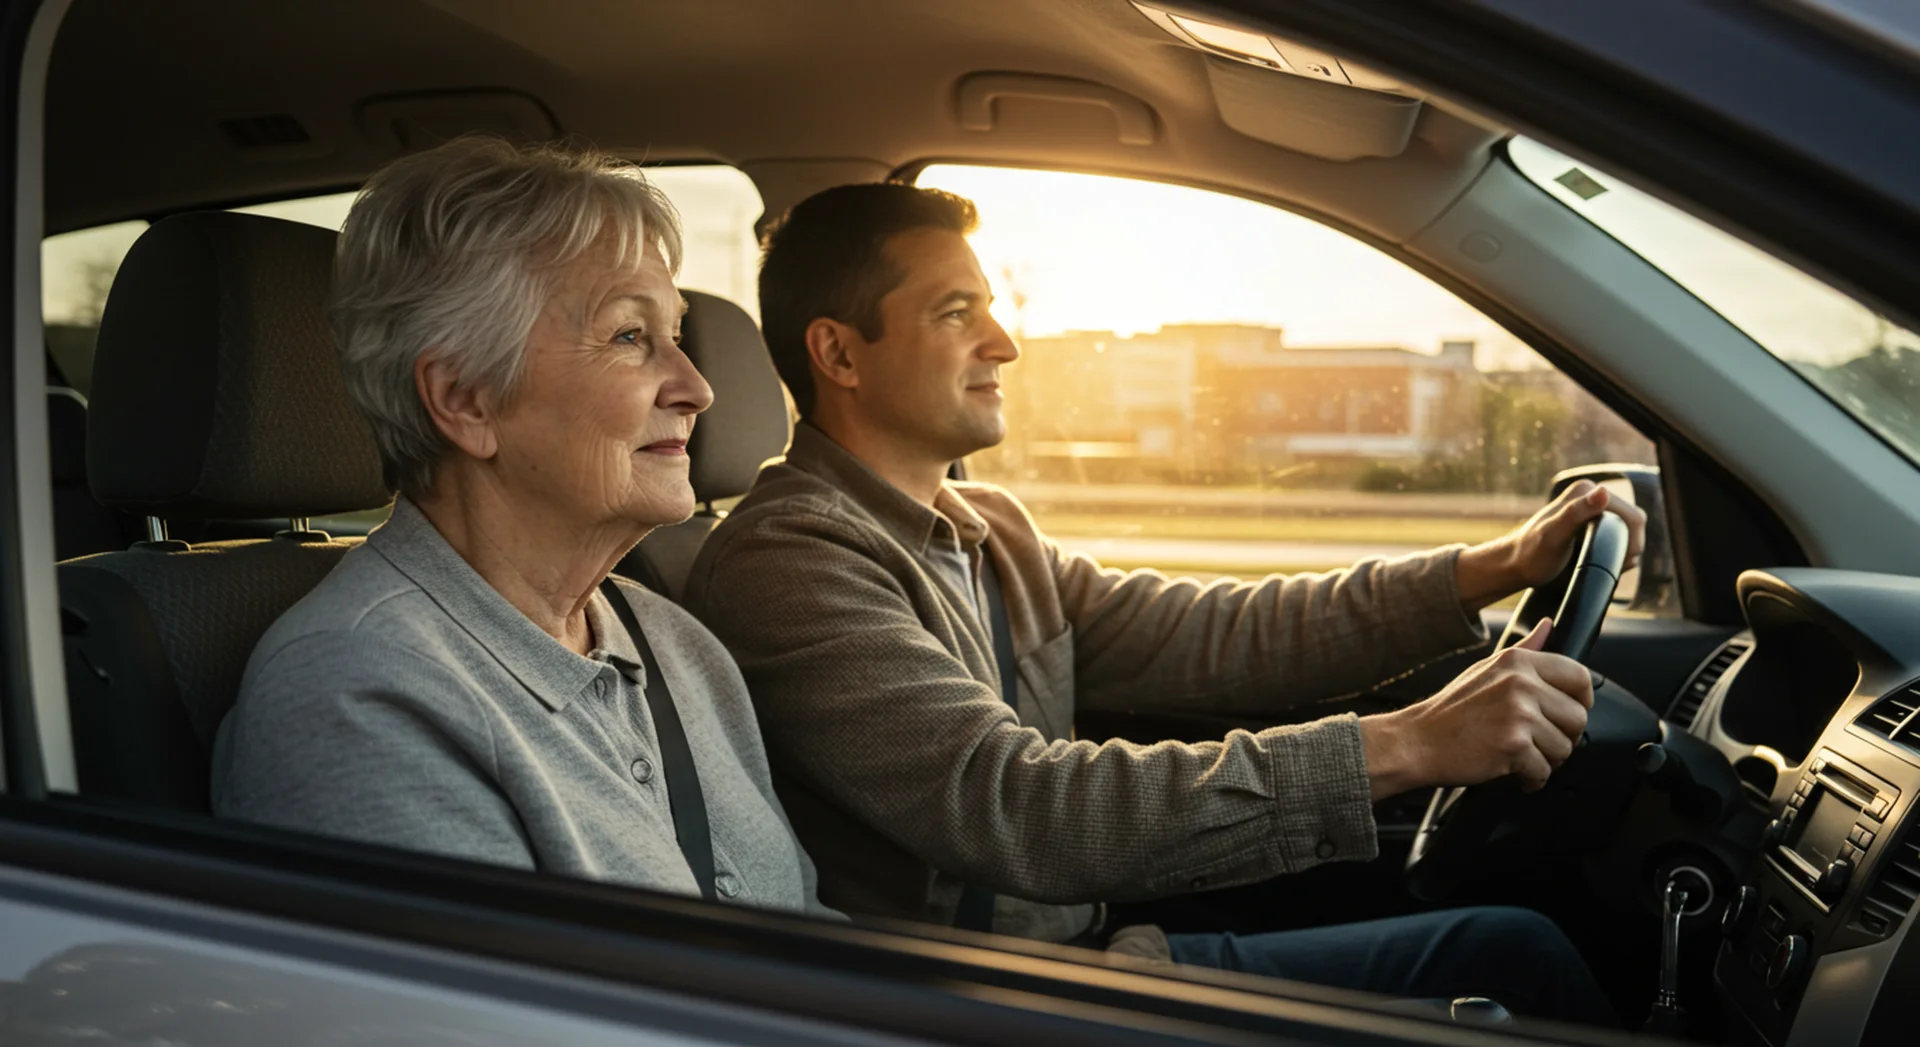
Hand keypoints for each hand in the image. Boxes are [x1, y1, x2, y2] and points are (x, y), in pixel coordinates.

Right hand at [1359, 618, 1591, 799]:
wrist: (1416, 741)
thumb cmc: (1451, 710)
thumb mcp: (1486, 669)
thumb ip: (1525, 649)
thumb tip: (1549, 625)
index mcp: (1518, 661)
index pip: (1579, 676)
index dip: (1581, 701)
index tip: (1567, 714)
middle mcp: (1521, 683)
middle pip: (1578, 718)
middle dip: (1561, 737)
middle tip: (1535, 743)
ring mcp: (1518, 713)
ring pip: (1565, 748)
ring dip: (1546, 761)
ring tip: (1518, 755)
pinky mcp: (1514, 745)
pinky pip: (1544, 771)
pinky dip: (1530, 780)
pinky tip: (1512, 771)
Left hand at [1455, 480, 1647, 611]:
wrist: (1515, 564)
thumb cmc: (1532, 554)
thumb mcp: (1554, 535)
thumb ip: (1577, 512)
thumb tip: (1603, 491)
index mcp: (1585, 491)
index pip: (1631, 515)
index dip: (1633, 541)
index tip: (1620, 562)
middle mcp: (1590, 494)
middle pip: (1633, 522)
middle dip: (1630, 546)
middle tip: (1613, 567)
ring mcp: (1592, 508)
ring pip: (1629, 530)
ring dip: (1626, 551)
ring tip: (1607, 566)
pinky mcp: (1593, 521)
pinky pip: (1620, 534)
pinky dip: (1619, 550)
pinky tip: (1605, 562)